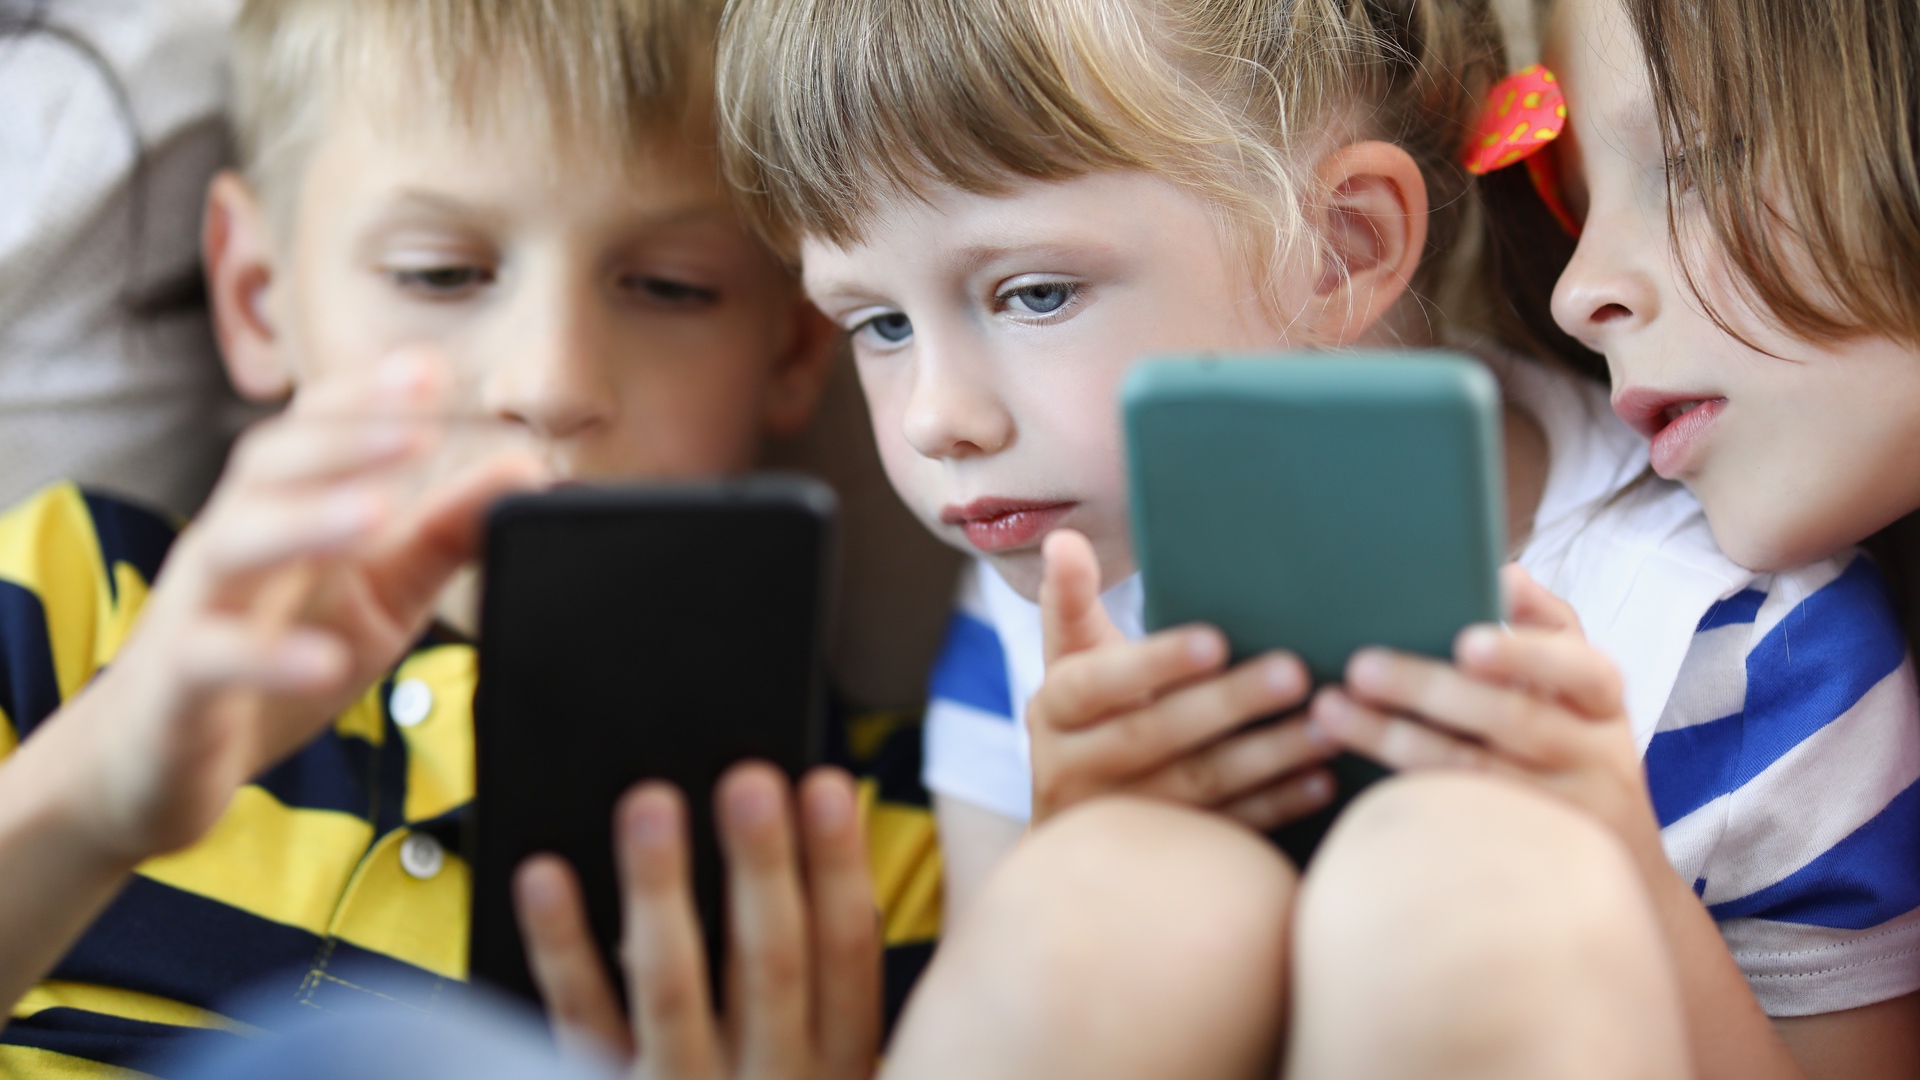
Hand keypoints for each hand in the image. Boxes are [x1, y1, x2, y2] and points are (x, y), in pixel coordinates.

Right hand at [52, 350, 546, 861]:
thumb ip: (445, 533)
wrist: (155, 759)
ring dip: (306, 522)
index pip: (314, 433)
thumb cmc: (275, 658)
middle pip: (270, 468)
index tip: (430, 369)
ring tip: (376, 512)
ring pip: (235, 545)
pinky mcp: (178, 684)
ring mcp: (198, 609)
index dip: (365, 398)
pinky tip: (322, 659)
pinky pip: (214, 659)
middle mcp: (233, 543)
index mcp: (281, 513)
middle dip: (344, 441)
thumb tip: (525, 469)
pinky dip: (268, 657)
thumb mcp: (381, 594)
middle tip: (418, 426)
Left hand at [514, 764, 880, 1079]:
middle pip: (769, 966)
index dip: (840, 870)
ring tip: (650, 804)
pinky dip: (562, 948)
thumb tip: (821, 863)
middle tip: (748, 781)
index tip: (830, 786)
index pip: (849, 961)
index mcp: (838, 1071)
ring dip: (661, 891)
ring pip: (672, 989)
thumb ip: (826, 991)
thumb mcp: (833, 1075)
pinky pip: (581, 1021)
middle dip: (762, 868)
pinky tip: (547, 879)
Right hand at [1026, 530, 1335, 828]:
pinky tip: (1321, 779)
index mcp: (1054, 710)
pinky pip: (1226, 829)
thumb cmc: (1088, 713)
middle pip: (1154, 735)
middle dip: (1228, 704)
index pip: (1099, 683)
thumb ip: (1070, 598)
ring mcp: (1121, 819)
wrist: (1071, 829)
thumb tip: (1064, 538)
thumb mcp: (1070, 657)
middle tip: (1294, 672)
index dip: (1156, 663)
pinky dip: (1276, 805)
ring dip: (1267, 756)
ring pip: (1198, 787)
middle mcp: (1074, 769)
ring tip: (1326, 724)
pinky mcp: (1165, 852)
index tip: (1216, 639)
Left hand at [1307, 565, 1665, 868]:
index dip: (1523, 654)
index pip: (1578, 667)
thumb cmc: (1573, 750)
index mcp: (1602, 701)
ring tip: (1331, 709)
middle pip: (1513, 719)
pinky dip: (1408, 795)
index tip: (1464, 643)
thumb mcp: (1577, 692)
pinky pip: (1460, 825)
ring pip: (1474, 774)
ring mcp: (1567, 815)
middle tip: (1361, 666)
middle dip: (1429, 690)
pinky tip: (1353, 775)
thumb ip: (1543, 628)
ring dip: (1395, 738)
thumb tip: (1505, 573)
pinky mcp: (1528, 860)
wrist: (1616, 873)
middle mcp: (1597, 756)